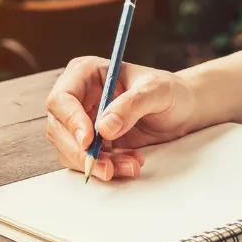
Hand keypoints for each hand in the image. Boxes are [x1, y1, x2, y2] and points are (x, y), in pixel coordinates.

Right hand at [45, 56, 196, 181]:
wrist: (182, 110)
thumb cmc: (169, 91)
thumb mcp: (157, 90)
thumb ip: (131, 105)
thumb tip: (104, 128)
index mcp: (85, 73)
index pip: (62, 98)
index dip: (70, 121)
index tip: (89, 140)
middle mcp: (78, 97)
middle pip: (58, 128)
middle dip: (81, 152)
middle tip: (106, 167)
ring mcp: (82, 121)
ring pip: (70, 150)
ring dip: (98, 163)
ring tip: (132, 164)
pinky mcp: (91, 143)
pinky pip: (86, 161)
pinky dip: (107, 168)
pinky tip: (130, 163)